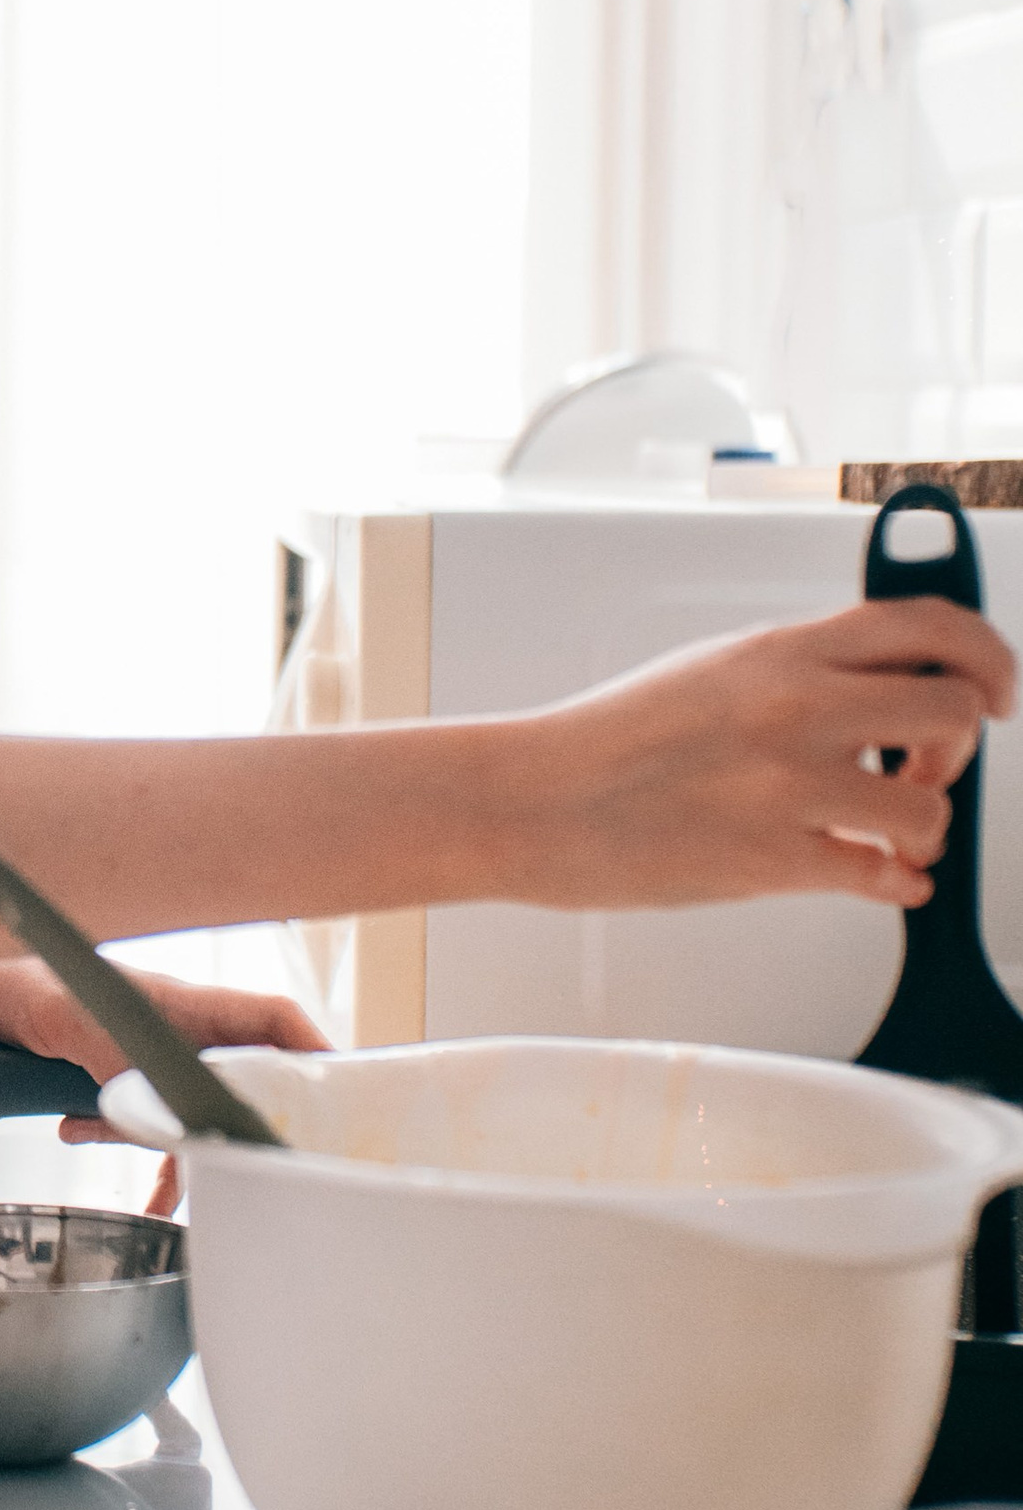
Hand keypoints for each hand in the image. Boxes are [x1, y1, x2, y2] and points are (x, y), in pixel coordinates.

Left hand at [0, 954, 326, 1218]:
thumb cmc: (40, 992)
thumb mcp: (85, 1033)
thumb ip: (129, 1073)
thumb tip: (166, 1120)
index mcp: (190, 1006)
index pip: (273, 1020)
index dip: (313, 1053)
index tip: (340, 1092)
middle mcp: (188, 1034)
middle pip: (251, 1078)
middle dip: (260, 1125)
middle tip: (282, 1168)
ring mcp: (165, 1062)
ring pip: (204, 1116)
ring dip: (192, 1156)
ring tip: (188, 1194)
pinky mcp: (136, 1087)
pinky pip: (163, 1135)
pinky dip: (157, 1168)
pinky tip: (151, 1206)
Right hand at [513, 596, 1017, 912]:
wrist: (532, 802)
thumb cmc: (608, 742)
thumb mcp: (712, 671)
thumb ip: (799, 672)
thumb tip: (877, 689)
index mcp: (781, 651)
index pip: (928, 624)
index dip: (987, 655)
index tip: (995, 688)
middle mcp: (795, 706)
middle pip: (954, 708)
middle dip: (959, 747)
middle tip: (925, 768)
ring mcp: (787, 783)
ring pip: (932, 806)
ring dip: (925, 828)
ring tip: (888, 834)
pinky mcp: (773, 858)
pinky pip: (886, 876)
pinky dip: (898, 885)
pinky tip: (878, 879)